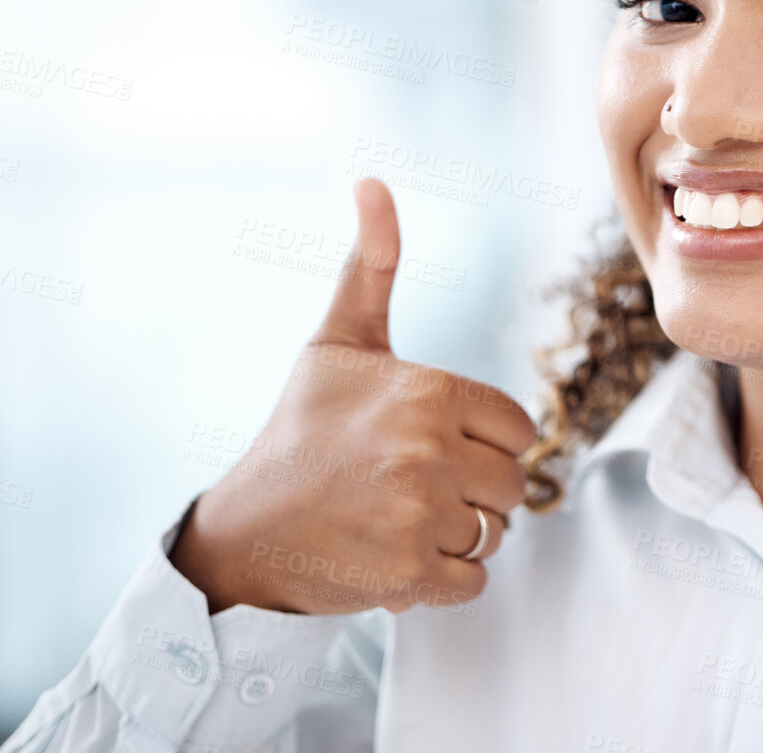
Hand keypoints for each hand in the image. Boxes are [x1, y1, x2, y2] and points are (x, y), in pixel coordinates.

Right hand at [170, 179, 537, 613]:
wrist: (244, 528)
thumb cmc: (301, 429)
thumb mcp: (338, 340)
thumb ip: (371, 264)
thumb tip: (372, 181)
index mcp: (430, 392)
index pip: (518, 428)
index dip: (482, 441)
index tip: (429, 443)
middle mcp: (428, 452)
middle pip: (514, 484)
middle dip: (473, 490)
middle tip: (409, 485)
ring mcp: (418, 516)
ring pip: (495, 532)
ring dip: (455, 533)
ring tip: (396, 517)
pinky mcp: (407, 576)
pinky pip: (473, 581)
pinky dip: (443, 579)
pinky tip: (396, 555)